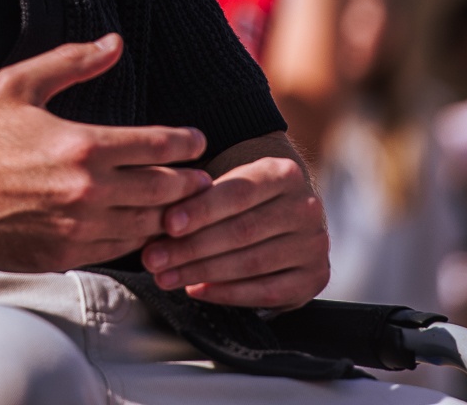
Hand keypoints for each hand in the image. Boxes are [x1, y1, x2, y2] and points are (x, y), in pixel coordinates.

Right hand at [0, 35, 213, 271]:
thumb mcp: (19, 84)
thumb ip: (71, 62)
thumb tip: (113, 43)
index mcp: (82, 146)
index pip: (157, 146)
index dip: (186, 143)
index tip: (197, 141)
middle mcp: (87, 191)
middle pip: (163, 190)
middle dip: (190, 183)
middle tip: (203, 178)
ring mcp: (77, 229)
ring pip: (146, 226)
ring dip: (169, 215)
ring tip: (181, 206)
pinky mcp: (64, 255)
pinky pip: (117, 250)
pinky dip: (136, 239)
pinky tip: (141, 228)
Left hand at [138, 145, 328, 307]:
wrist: (284, 214)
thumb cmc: (242, 197)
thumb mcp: (227, 181)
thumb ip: (199, 193)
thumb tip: (156, 214)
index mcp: (285, 173)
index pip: (239, 192)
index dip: (201, 209)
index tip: (167, 224)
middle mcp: (306, 207)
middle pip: (242, 231)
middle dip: (192, 247)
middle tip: (153, 259)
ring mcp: (313, 245)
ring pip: (251, 263)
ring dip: (202, 272)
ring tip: (165, 276)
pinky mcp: (314, 278)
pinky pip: (266, 292)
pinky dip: (227, 293)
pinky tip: (196, 289)